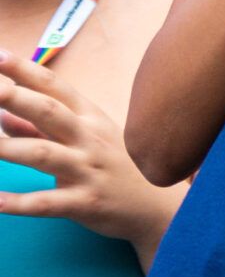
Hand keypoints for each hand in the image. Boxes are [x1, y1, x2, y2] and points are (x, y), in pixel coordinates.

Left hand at [0, 49, 182, 248]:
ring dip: (8, 148)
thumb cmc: (116, 166)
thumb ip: (40, 128)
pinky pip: (48, 203)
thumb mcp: (85, 139)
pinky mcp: (86, 203)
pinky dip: (19, 203)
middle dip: (16, 98)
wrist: (157, 206)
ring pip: (44, 155)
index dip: (25, 71)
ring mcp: (88, 170)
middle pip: (50, 113)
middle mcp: (89, 138)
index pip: (54, 87)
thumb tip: (1, 115)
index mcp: (89, 117)